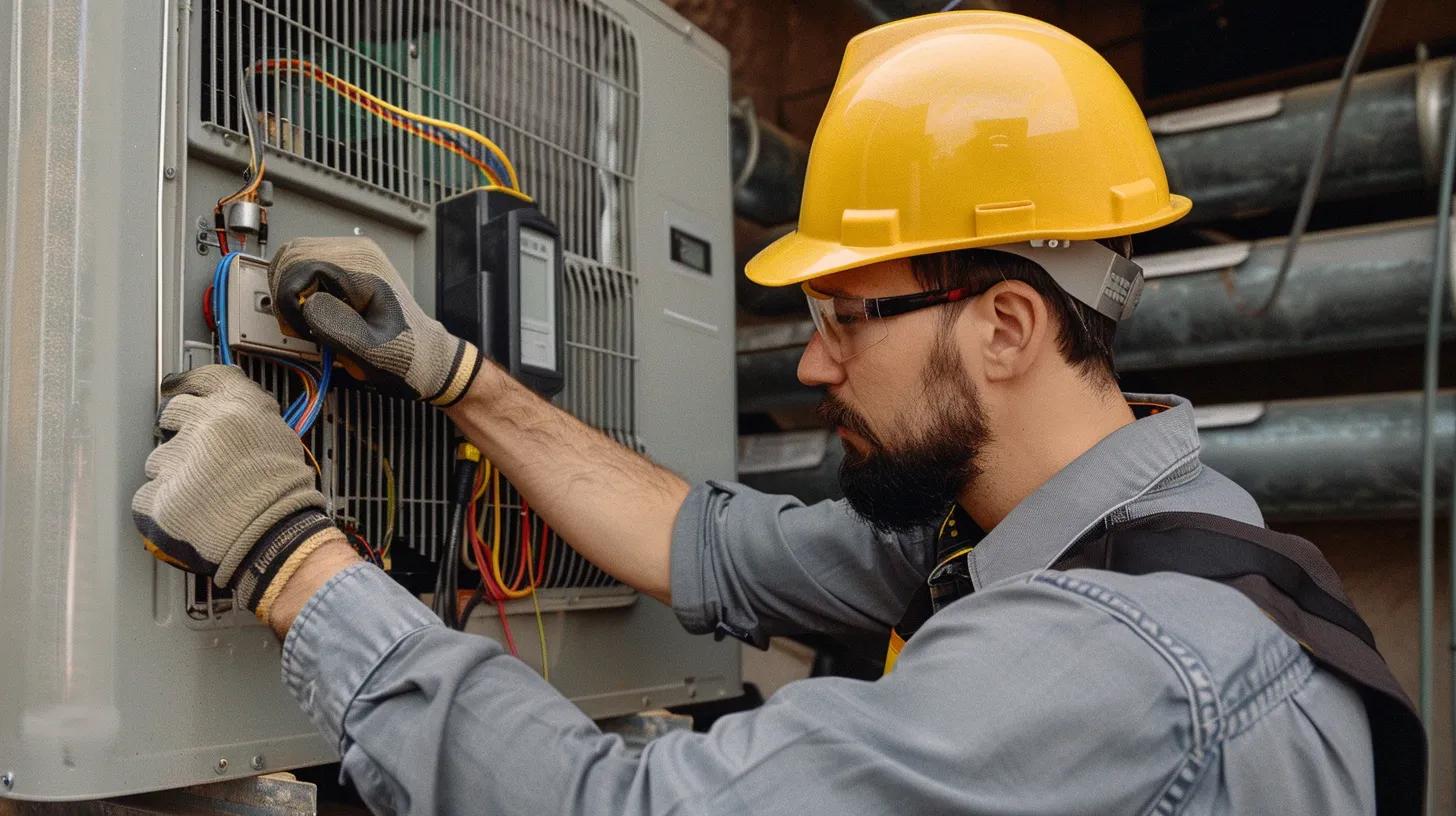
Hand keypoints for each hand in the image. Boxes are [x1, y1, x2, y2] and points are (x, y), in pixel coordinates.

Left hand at [132, 365, 343, 617]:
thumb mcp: (280, 436)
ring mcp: (176, 461)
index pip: (204, 378)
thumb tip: (231, 408)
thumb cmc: (285, 494)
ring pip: (158, 459)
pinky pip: (146, 495)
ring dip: (173, 473)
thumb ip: (251, 415)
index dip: (190, 383)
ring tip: (202, 493)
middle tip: (199, 455)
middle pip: (172, 413)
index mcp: (236, 408)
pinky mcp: (157, 496)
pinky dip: (160, 505)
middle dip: (180, 431)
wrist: (276, 536)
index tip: (180, 386)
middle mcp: (202, 426)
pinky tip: (187, 512)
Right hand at [269, 237, 480, 405]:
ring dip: (289, 291)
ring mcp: (351, 256)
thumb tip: (306, 303)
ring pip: (293, 259)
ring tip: (307, 321)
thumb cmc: (405, 355)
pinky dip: (299, 291)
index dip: (291, 299)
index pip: (300, 266)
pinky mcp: (345, 267)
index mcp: (363, 267)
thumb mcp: (368, 350)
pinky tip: (313, 313)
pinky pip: (305, 268)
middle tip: (300, 326)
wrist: (426, 356)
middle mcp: (357, 253)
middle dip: (285, 294)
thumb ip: (335, 325)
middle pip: (291, 256)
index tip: (302, 327)